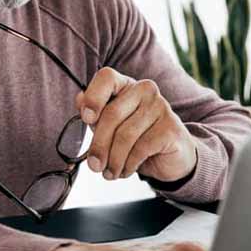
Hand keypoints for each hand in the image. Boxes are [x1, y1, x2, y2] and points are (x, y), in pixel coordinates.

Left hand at [76, 67, 196, 182]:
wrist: (171, 157)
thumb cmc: (136, 138)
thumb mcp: (111, 126)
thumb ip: (95, 113)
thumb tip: (79, 100)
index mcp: (126, 85)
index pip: (106, 78)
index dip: (93, 97)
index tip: (86, 119)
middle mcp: (144, 90)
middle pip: (112, 115)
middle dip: (99, 145)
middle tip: (94, 165)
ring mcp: (160, 107)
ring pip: (125, 136)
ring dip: (113, 160)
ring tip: (110, 173)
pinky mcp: (170, 128)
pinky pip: (140, 149)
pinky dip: (128, 164)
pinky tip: (126, 170)